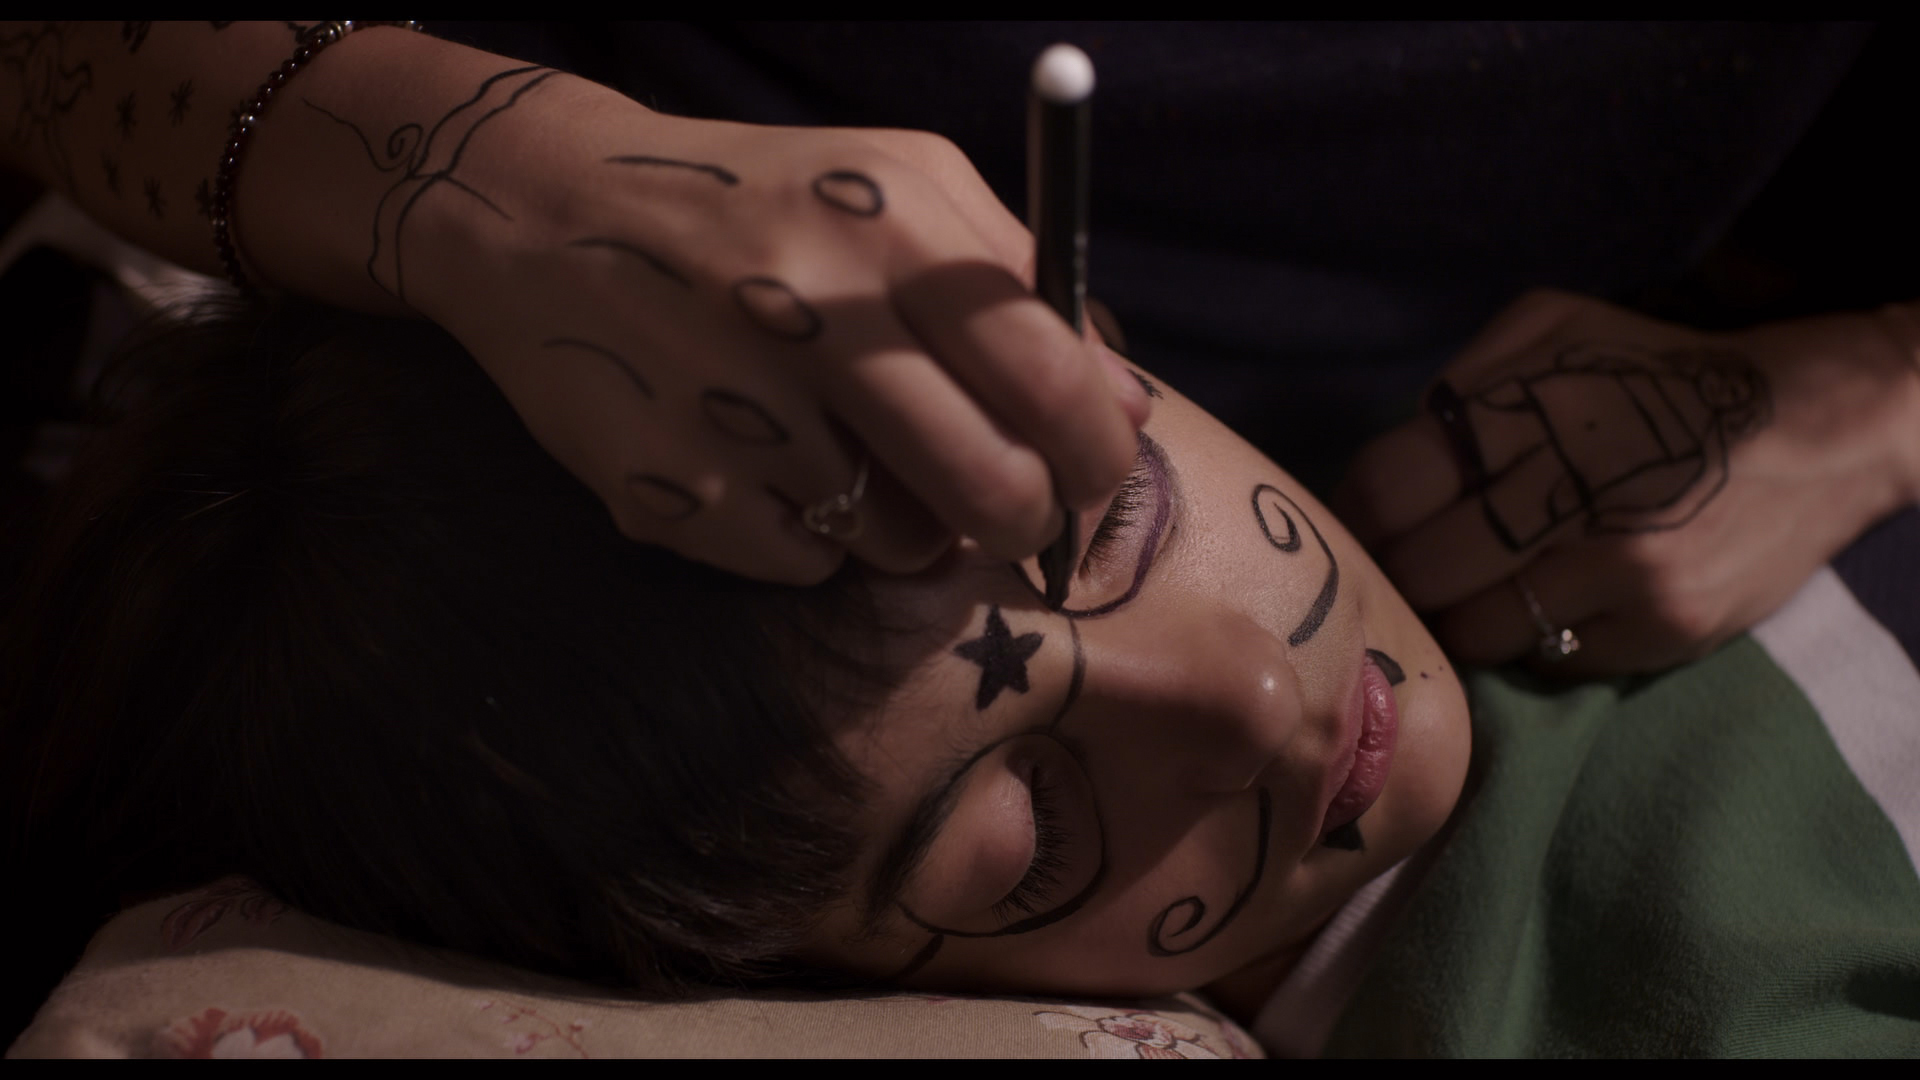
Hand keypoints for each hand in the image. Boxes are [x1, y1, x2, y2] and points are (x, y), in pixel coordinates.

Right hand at [333, 66, 1147, 582]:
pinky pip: (805, 564)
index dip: (1097, 449)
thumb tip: (1128, 403)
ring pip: (902, 543)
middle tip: (1013, 511)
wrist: (539, 216)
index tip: (1096, 475)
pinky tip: (762, 460)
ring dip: (907, 521)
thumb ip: (1020, 279)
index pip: (1050, 374)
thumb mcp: (893, 185)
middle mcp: (809, 314)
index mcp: (885, 225)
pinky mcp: (670, 492)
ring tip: (846, 450)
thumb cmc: (755, 205)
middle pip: (991, 487)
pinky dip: (808, 534)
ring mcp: (732, 412)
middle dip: (1026, 521)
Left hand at [1337, 289, 1919, 676]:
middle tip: (1399, 568)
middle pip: (1421, 572)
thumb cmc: (1659, 374)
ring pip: (1473, 632)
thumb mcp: (1554, 331)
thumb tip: (1382, 466)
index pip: (1391, 487)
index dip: (1357, 514)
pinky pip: (1542, 660)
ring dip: (1454, 617)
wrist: (1817, 431)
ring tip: (1465, 590)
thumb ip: (1461, 385)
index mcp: (1537, 413)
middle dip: (1397, 574)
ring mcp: (1619, 574)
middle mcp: (1576, 497)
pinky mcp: (1656, 633)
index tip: (1357, 524)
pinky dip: (1524, 640)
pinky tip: (1542, 600)